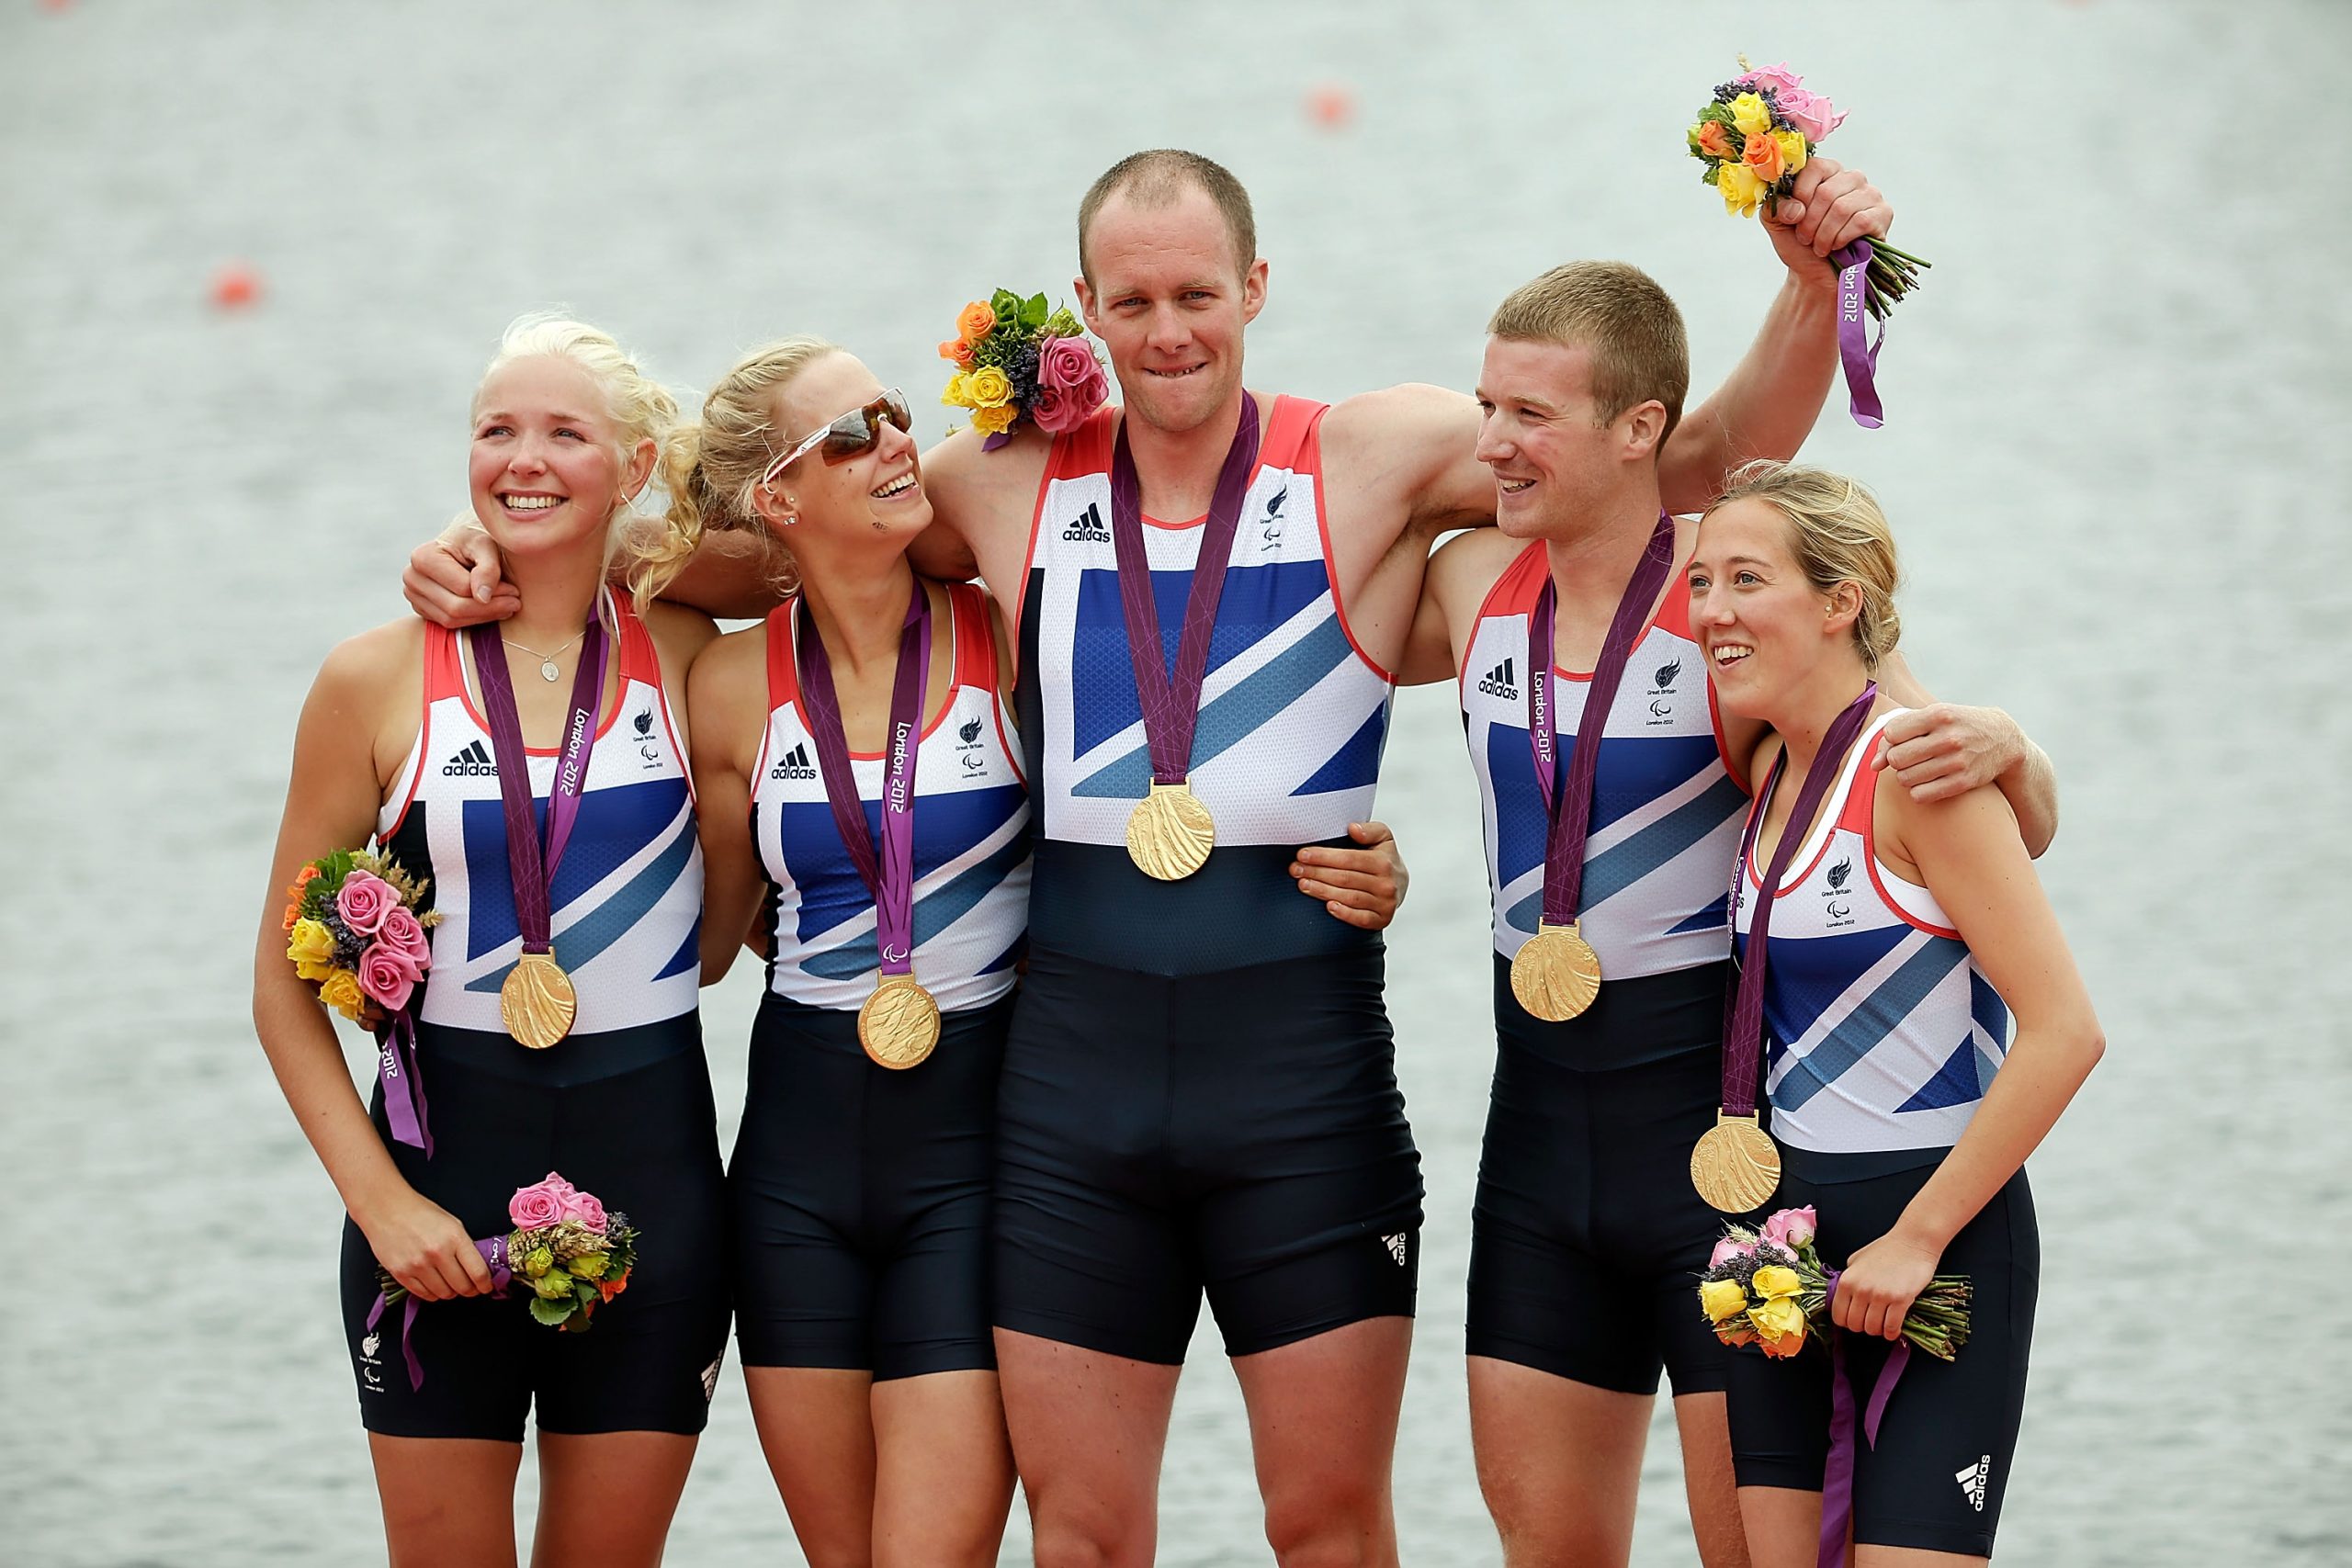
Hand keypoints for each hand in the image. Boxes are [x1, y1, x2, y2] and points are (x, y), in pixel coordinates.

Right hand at [355, 1187, 495, 1301]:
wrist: (386, 1208)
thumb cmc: (420, 1213)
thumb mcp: (452, 1224)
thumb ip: (465, 1247)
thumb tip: (477, 1269)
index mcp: (454, 1238)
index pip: (478, 1272)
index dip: (485, 1284)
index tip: (486, 1286)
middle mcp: (437, 1253)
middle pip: (462, 1287)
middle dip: (470, 1290)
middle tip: (471, 1287)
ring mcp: (418, 1265)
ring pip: (444, 1294)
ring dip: (451, 1292)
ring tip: (450, 1283)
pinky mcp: (401, 1274)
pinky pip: (424, 1294)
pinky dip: (433, 1293)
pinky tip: (434, 1284)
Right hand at [403, 523, 517, 628]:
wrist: (463, 543)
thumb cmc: (476, 540)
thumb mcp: (486, 545)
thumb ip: (488, 568)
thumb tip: (483, 597)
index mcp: (423, 558)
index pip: (462, 588)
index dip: (493, 593)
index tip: (515, 591)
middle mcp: (412, 577)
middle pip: (454, 608)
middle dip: (490, 609)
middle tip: (515, 603)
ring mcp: (413, 595)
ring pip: (451, 620)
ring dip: (483, 617)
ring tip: (507, 606)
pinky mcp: (421, 608)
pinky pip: (448, 624)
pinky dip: (472, 620)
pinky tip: (490, 609)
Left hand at [1293, 821, 1407, 929]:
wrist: (1400, 884)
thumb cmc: (1384, 858)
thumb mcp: (1383, 838)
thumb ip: (1371, 830)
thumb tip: (1353, 829)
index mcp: (1384, 862)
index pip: (1349, 858)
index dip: (1324, 856)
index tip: (1302, 854)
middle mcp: (1386, 884)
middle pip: (1345, 878)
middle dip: (1316, 873)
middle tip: (1295, 869)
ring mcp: (1385, 903)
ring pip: (1349, 898)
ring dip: (1323, 891)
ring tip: (1303, 884)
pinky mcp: (1382, 919)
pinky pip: (1362, 919)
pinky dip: (1345, 914)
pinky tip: (1328, 906)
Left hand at [1763, 155, 1891, 276]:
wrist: (1817, 275)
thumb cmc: (1799, 245)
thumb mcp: (1776, 223)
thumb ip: (1774, 207)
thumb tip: (1796, 208)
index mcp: (1826, 172)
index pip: (1814, 168)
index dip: (1800, 196)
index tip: (1795, 217)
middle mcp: (1851, 178)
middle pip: (1827, 192)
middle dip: (1810, 223)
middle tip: (1806, 239)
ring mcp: (1870, 194)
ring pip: (1842, 209)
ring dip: (1824, 235)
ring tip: (1819, 246)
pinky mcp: (1883, 214)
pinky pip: (1860, 221)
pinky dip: (1842, 239)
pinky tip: (1837, 246)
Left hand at [1830, 1229, 1942, 1341]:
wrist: (1913, 1241)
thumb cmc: (1885, 1249)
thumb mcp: (1856, 1260)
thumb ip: (1848, 1279)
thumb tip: (1844, 1298)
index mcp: (1847, 1280)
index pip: (1839, 1315)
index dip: (1847, 1322)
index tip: (1856, 1320)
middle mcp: (1861, 1289)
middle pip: (1855, 1325)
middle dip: (1863, 1327)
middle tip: (1872, 1321)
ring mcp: (1880, 1295)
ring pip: (1873, 1329)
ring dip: (1878, 1330)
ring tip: (1884, 1323)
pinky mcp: (1900, 1300)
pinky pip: (1891, 1327)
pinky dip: (1892, 1332)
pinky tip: (1894, 1329)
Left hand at [1872, 703, 2023, 803]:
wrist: (2004, 740)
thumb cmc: (1958, 726)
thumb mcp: (1934, 718)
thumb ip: (1899, 734)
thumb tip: (1873, 765)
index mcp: (1939, 714)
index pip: (1892, 733)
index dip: (1892, 739)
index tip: (1904, 740)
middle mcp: (1949, 737)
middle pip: (1896, 758)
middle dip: (1897, 760)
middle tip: (1909, 757)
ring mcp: (1957, 761)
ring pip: (1905, 779)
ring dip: (1906, 776)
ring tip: (1919, 768)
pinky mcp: (1963, 782)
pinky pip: (1920, 795)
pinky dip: (1918, 791)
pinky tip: (1928, 782)